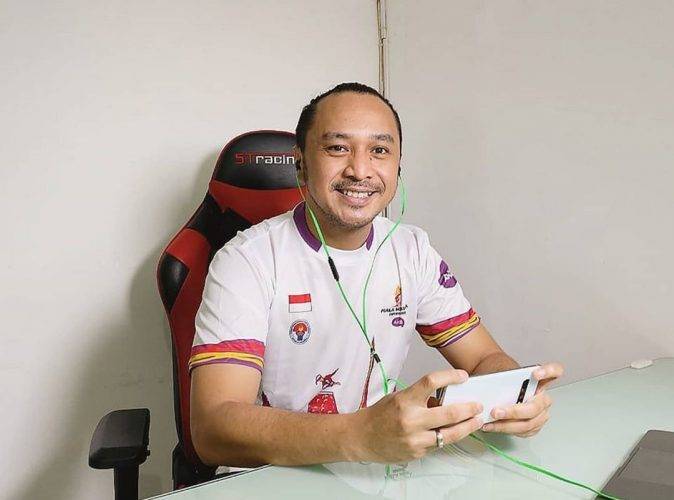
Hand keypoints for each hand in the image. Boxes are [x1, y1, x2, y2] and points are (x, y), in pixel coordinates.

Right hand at [352, 369, 483, 462]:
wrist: (362, 438)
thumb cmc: (380, 415)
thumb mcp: (399, 398)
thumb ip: (421, 399)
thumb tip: (445, 400)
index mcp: (405, 400)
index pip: (431, 382)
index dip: (450, 377)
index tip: (463, 376)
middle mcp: (411, 420)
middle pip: (448, 413)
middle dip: (468, 409)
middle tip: (478, 405)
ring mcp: (415, 439)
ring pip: (449, 434)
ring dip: (466, 427)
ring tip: (476, 421)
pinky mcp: (417, 453)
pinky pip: (439, 445)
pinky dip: (447, 437)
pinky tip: (454, 432)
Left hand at [481, 362, 563, 436]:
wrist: (498, 388)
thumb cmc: (501, 379)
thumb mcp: (500, 374)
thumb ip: (500, 378)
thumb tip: (491, 391)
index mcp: (539, 380)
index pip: (555, 371)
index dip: (549, 372)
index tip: (535, 374)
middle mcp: (543, 398)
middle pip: (535, 407)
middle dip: (514, 412)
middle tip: (496, 411)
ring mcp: (540, 413)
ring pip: (528, 423)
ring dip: (507, 425)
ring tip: (490, 422)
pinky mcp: (533, 426)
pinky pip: (522, 431)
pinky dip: (505, 430)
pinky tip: (492, 426)